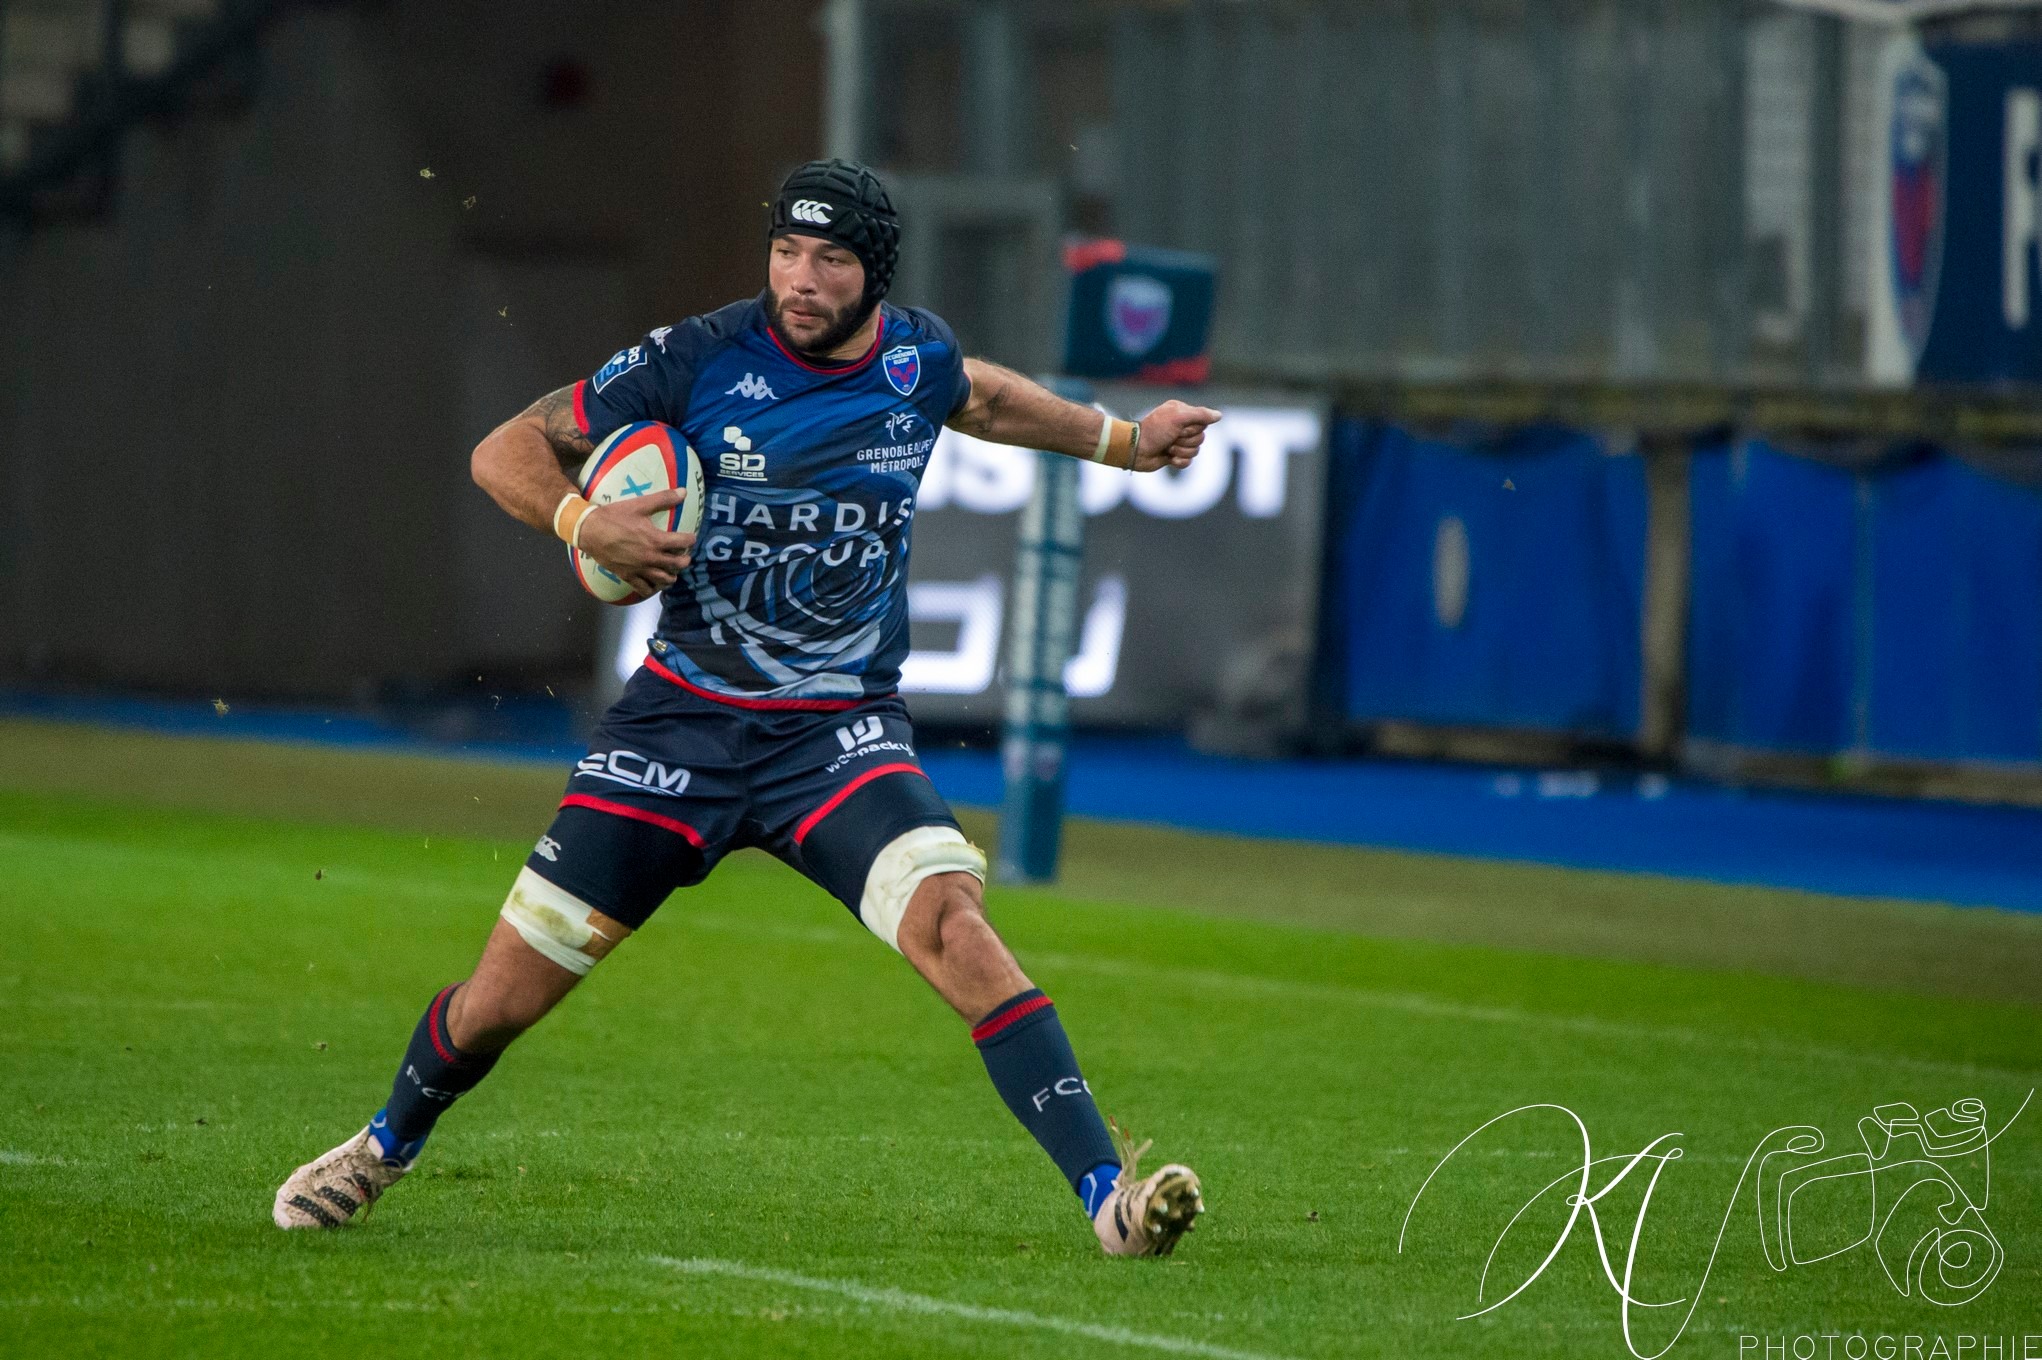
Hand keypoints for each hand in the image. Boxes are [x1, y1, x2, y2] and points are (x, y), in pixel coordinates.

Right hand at [578, 488, 694, 596]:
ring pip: (664, 579)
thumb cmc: (614, 516)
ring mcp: (640, 569)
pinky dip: (653, 589)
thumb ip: (663, 498)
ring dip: (672, 575)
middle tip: (684, 555)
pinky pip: (644, 589)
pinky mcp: (628, 576)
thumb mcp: (639, 504)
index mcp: (656, 540)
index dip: (690, 539)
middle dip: (684, 560)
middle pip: (677, 564)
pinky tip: (655, 584)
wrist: (589, 531)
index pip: (683, 542)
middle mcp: (651, 557)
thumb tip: (684, 492)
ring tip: (672, 570)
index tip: (690, 538)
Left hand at [1134, 401, 1222, 472]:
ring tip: (1168, 448)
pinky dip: (1180, 461)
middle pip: (1201, 437)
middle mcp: (1181, 426)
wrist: (1136, 450)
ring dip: (1181, 451)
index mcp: (1182, 413)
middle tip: (1171, 438)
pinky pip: (1189, 461)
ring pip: (1196, 450)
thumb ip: (1200, 415)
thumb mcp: (1178, 417)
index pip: (1203, 422)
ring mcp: (1178, 441)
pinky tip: (1169, 459)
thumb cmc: (1154, 431)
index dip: (1194, 428)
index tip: (1179, 427)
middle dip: (1186, 440)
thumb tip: (1219, 416)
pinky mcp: (1174, 456)